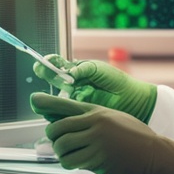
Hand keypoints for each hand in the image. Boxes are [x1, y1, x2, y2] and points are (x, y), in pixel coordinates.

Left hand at [30, 93, 173, 173]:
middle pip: (57, 128)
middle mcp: (95, 123)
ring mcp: (96, 141)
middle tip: (59, 143)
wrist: (155, 154)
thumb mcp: (113, 119)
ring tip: (70, 155)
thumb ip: (90, 119)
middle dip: (53, 138)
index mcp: (98, 111)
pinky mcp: (98, 158)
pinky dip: (70, 163)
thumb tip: (64, 121)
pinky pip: (72, 161)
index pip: (66, 105)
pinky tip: (78, 163)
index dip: (46, 103)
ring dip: (61, 153)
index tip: (34, 100)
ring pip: (62, 146)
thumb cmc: (135, 138)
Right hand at [33, 55, 156, 122]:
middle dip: (46, 74)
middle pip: (51, 78)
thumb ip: (83, 68)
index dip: (48, 63)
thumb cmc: (116, 81)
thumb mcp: (98, 69)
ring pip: (54, 94)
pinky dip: (61, 106)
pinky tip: (68, 102)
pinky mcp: (76, 111)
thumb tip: (69, 72)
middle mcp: (70, 84)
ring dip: (54, 90)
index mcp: (75, 70)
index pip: (56, 64)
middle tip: (48, 72)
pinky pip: (62, 110)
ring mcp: (72, 98)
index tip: (44, 62)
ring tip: (65, 88)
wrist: (129, 99)